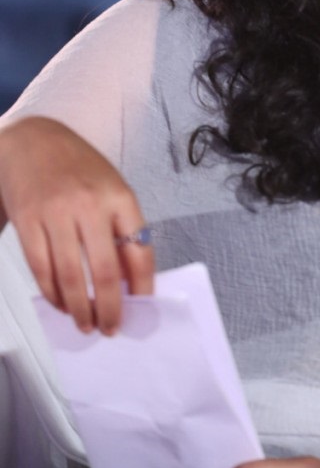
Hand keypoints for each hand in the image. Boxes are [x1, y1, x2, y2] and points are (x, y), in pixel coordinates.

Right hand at [0, 116, 153, 334]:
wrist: (32, 139)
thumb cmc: (78, 166)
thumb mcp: (111, 187)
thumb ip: (122, 228)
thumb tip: (130, 280)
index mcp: (119, 196)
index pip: (140, 250)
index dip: (143, 286)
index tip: (142, 307)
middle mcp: (89, 205)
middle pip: (104, 271)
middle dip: (110, 308)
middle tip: (111, 328)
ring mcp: (56, 214)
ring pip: (69, 277)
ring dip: (79, 309)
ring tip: (86, 324)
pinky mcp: (28, 222)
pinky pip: (41, 269)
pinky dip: (52, 294)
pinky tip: (61, 304)